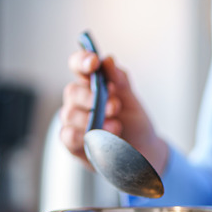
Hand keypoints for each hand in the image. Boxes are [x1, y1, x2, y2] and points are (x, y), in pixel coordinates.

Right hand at [60, 51, 167, 172]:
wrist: (143, 151)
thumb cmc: (133, 123)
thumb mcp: (131, 100)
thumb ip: (120, 81)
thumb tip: (109, 61)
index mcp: (92, 84)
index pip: (79, 66)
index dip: (82, 61)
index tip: (94, 62)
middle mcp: (79, 101)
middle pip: (72, 91)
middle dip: (93, 98)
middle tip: (115, 107)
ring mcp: (74, 122)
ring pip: (70, 114)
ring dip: (92, 119)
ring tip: (116, 127)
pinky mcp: (73, 143)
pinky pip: (68, 136)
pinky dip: (82, 136)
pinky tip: (97, 138)